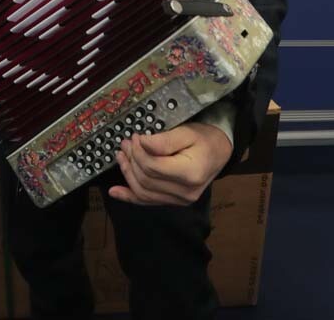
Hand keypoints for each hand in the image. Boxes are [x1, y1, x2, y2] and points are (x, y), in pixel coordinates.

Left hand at [109, 122, 232, 205]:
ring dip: (128, 173)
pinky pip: (147, 201)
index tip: (135, 137)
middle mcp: (185, 192)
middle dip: (131, 160)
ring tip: (122, 156)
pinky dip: (129, 196)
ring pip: (143, 192)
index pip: (153, 166)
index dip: (139, 151)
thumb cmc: (204, 139)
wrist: (218, 151)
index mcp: (191, 174)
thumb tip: (142, 143)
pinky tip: (114, 191)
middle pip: (146, 179)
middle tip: (126, 143)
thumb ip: (164, 140)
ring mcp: (179, 200)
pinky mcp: (173, 201)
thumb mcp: (187, 132)